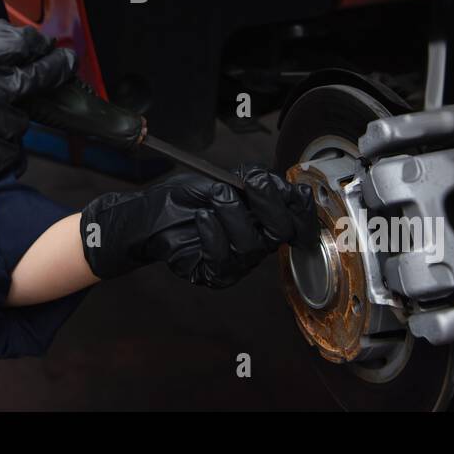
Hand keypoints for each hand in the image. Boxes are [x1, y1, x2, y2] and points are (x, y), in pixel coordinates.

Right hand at [0, 19, 75, 233]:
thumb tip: (31, 41)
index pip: (25, 44)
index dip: (43, 46)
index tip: (56, 50)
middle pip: (36, 81)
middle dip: (52, 73)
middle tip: (62, 68)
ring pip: (22, 122)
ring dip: (12, 118)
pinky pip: (11, 154)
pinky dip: (1, 149)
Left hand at [78, 165, 317, 288]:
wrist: (150, 215)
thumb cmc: (186, 198)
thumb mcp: (223, 178)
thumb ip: (254, 180)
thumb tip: (280, 183)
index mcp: (262, 220)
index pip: (296, 221)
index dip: (303, 211)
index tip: (296, 193)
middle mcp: (255, 243)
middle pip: (281, 233)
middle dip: (269, 205)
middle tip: (252, 185)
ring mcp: (236, 263)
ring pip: (252, 245)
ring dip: (233, 214)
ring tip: (216, 197)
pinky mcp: (214, 275)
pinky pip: (222, 259)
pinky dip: (213, 234)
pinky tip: (202, 218)